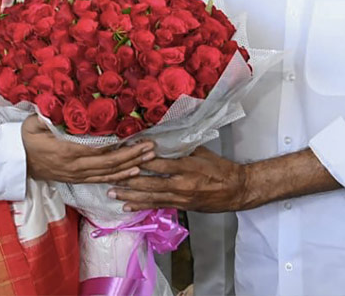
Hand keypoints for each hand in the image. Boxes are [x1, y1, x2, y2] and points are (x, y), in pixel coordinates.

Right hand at [22, 115, 153, 183]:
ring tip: (150, 160)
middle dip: (133, 156)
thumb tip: (61, 102)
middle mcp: (75, 166)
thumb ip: (49, 114)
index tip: (137, 140)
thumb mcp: (34, 123)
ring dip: (130, 167)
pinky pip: (101, 179)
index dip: (120, 148)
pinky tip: (132, 173)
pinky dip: (119, 177)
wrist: (14, 161)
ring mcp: (77, 175)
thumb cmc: (25, 138)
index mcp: (67, 151)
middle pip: (110, 163)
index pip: (99, 151)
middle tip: (152, 149)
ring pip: (108, 174)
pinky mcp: (77, 179)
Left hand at [110, 146, 249, 213]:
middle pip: (150, 182)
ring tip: (112, 193)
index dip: (140, 158)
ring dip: (130, 195)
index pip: (158, 163)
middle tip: (109, 177)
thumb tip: (163, 137)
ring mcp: (180, 197)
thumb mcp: (202, 152)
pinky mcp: (181, 206)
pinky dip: (142, 205)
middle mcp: (181, 183)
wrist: (235, 189)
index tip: (124, 152)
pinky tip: (128, 205)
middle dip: (128, 180)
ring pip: (150, 196)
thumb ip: (182, 147)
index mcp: (187, 166)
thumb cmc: (220, 168)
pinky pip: (158, 205)